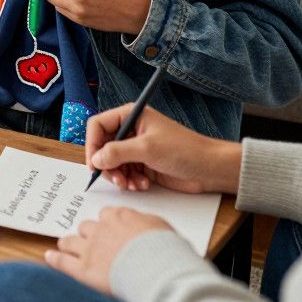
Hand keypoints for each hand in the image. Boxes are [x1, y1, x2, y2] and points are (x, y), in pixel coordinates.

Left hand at [45, 208, 172, 294]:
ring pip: (70, 241)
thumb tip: (141, 225)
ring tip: (66, 245)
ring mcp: (89, 249)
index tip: (108, 228)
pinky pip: (62, 261)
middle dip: (88, 233)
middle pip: (86, 227)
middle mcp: (100, 230)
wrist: (156, 269)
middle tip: (90, 240)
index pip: (106, 215)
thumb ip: (144, 223)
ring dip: (69, 243)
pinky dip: (55, 259)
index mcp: (119, 217)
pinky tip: (50, 256)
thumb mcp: (159, 227)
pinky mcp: (83, 270)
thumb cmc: (164, 250)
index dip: (107, 223)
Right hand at [86, 104, 241, 193]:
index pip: (97, 126)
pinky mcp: (142, 164)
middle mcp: (131, 130)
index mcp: (131, 116)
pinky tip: (142, 185)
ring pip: (112, 163)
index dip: (92, 144)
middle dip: (107, 165)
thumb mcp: (147, 149)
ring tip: (131, 184)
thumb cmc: (185, 150)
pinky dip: (129, 181)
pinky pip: (124, 173)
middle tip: (116, 179)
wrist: (209, 169)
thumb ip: (117, 152)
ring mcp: (136, 148)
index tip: (94, 163)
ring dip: (119, 176)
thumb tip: (96, 159)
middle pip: (102, 146)